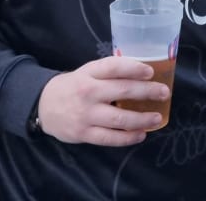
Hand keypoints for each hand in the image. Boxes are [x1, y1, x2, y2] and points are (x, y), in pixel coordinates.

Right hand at [36, 56, 168, 146]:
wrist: (42, 105)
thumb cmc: (73, 86)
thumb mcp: (87, 72)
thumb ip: (109, 72)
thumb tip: (143, 72)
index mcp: (89, 73)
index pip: (113, 67)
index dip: (133, 68)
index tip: (150, 72)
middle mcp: (88, 92)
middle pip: (121, 91)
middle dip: (146, 92)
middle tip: (163, 93)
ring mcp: (86, 114)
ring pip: (119, 118)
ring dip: (141, 119)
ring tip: (157, 117)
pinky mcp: (83, 133)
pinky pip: (109, 138)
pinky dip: (127, 137)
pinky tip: (141, 134)